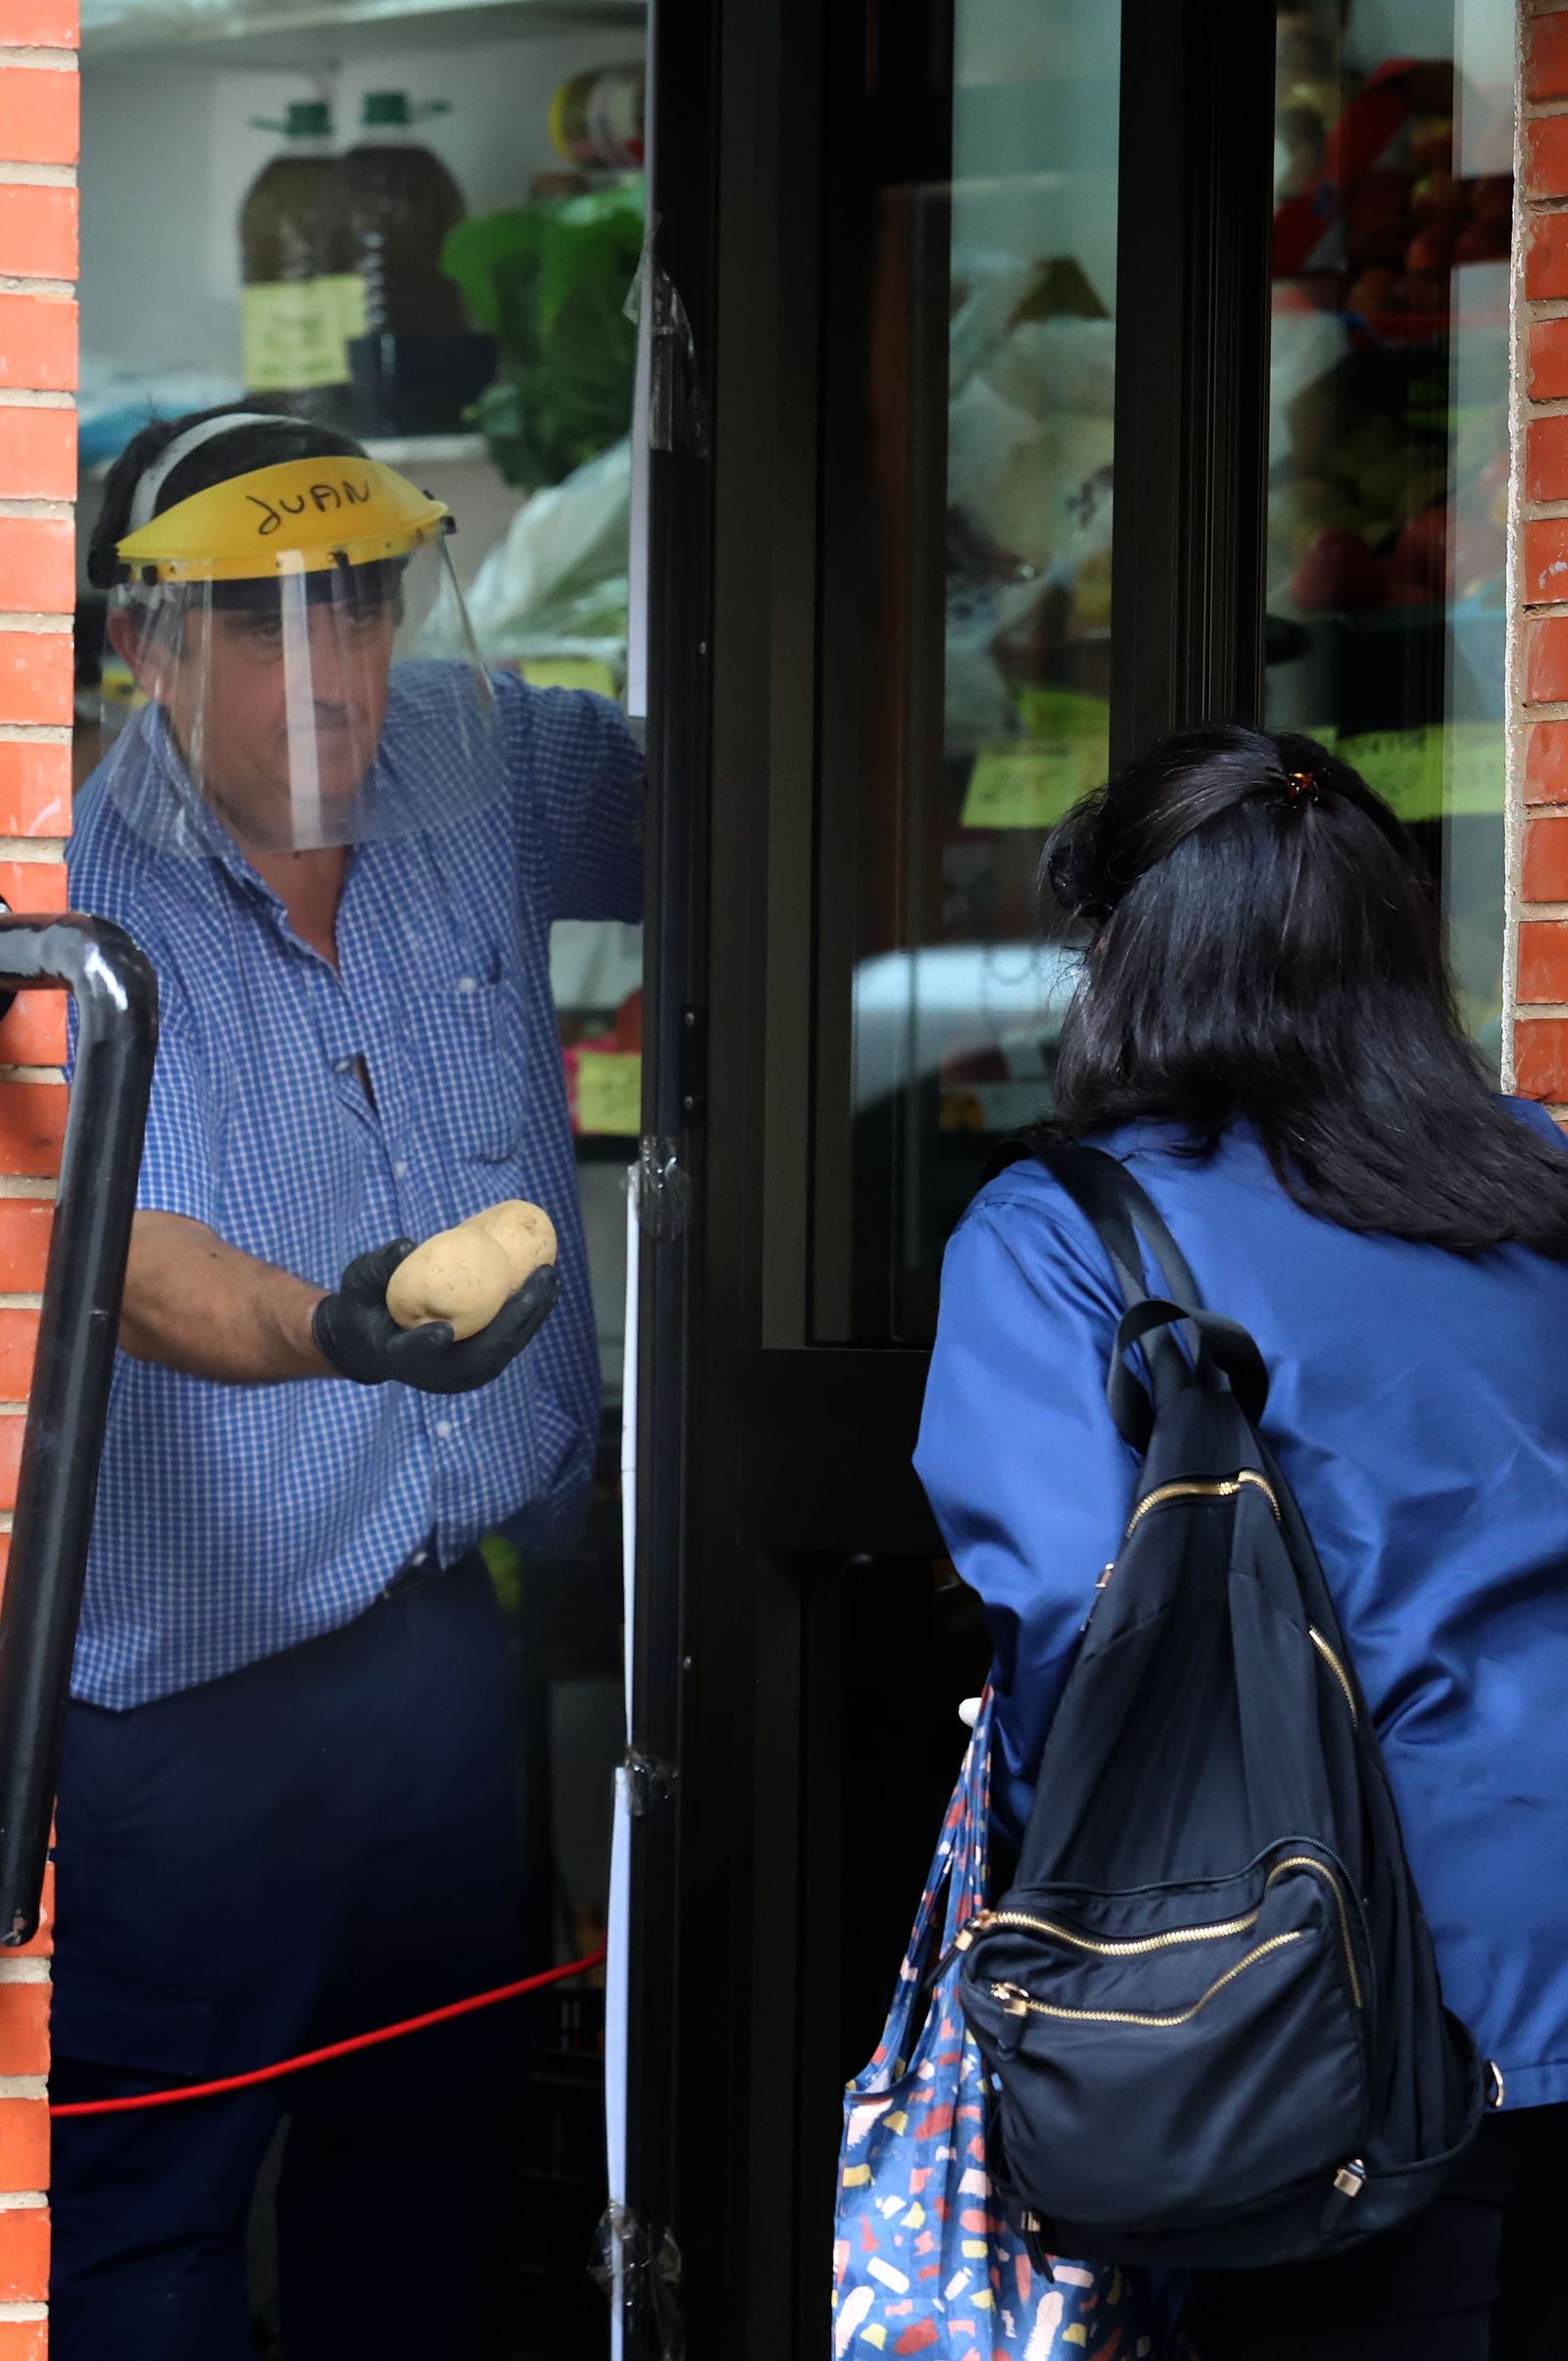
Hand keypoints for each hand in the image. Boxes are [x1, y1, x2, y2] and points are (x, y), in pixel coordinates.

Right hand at [312, 1238, 559, 1392]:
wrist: (372, 1338)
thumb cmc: (365, 1303)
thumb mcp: (360, 1282)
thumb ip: (379, 1268)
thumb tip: (405, 1246)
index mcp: (396, 1356)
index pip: (412, 1355)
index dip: (426, 1346)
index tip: (442, 1330)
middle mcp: (434, 1373)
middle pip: (480, 1357)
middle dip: (514, 1320)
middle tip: (537, 1279)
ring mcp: (459, 1374)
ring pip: (502, 1351)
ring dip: (531, 1318)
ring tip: (550, 1280)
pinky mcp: (477, 1365)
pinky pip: (509, 1342)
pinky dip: (529, 1318)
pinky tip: (545, 1289)